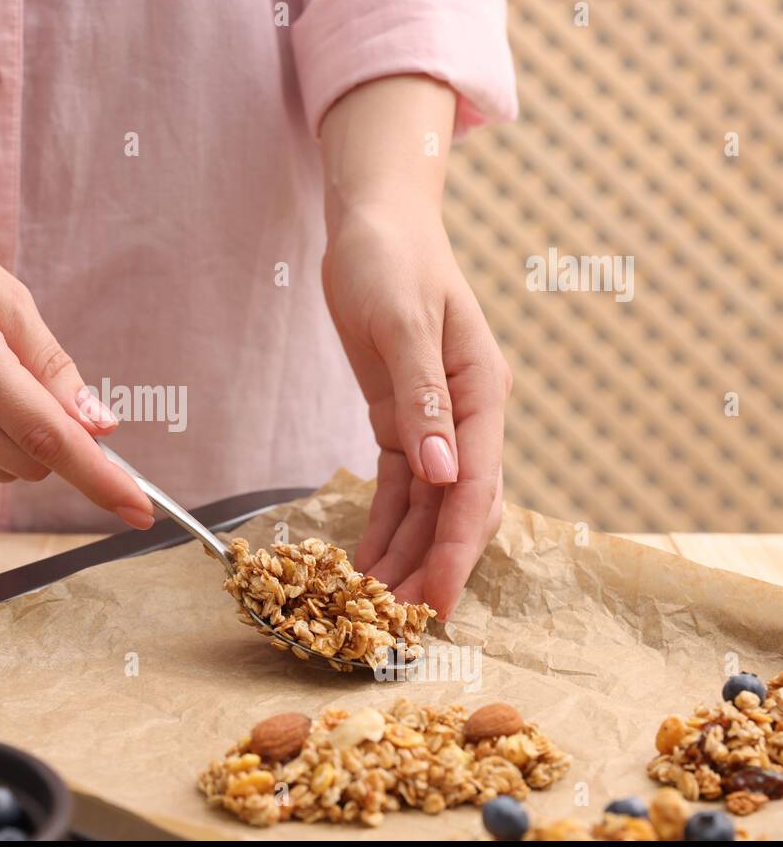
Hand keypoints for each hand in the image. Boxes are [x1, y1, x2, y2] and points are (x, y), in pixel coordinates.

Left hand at [323, 200, 510, 618]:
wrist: (374, 223)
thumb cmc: (392, 260)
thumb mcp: (402, 322)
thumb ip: (423, 399)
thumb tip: (444, 475)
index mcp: (482, 392)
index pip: (474, 488)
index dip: (454, 550)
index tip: (434, 602)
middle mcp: (465, 415)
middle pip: (457, 509)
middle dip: (431, 567)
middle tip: (396, 623)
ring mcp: (435, 421)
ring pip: (426, 508)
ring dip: (405, 556)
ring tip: (372, 606)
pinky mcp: (401, 420)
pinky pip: (398, 487)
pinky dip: (383, 525)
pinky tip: (364, 561)